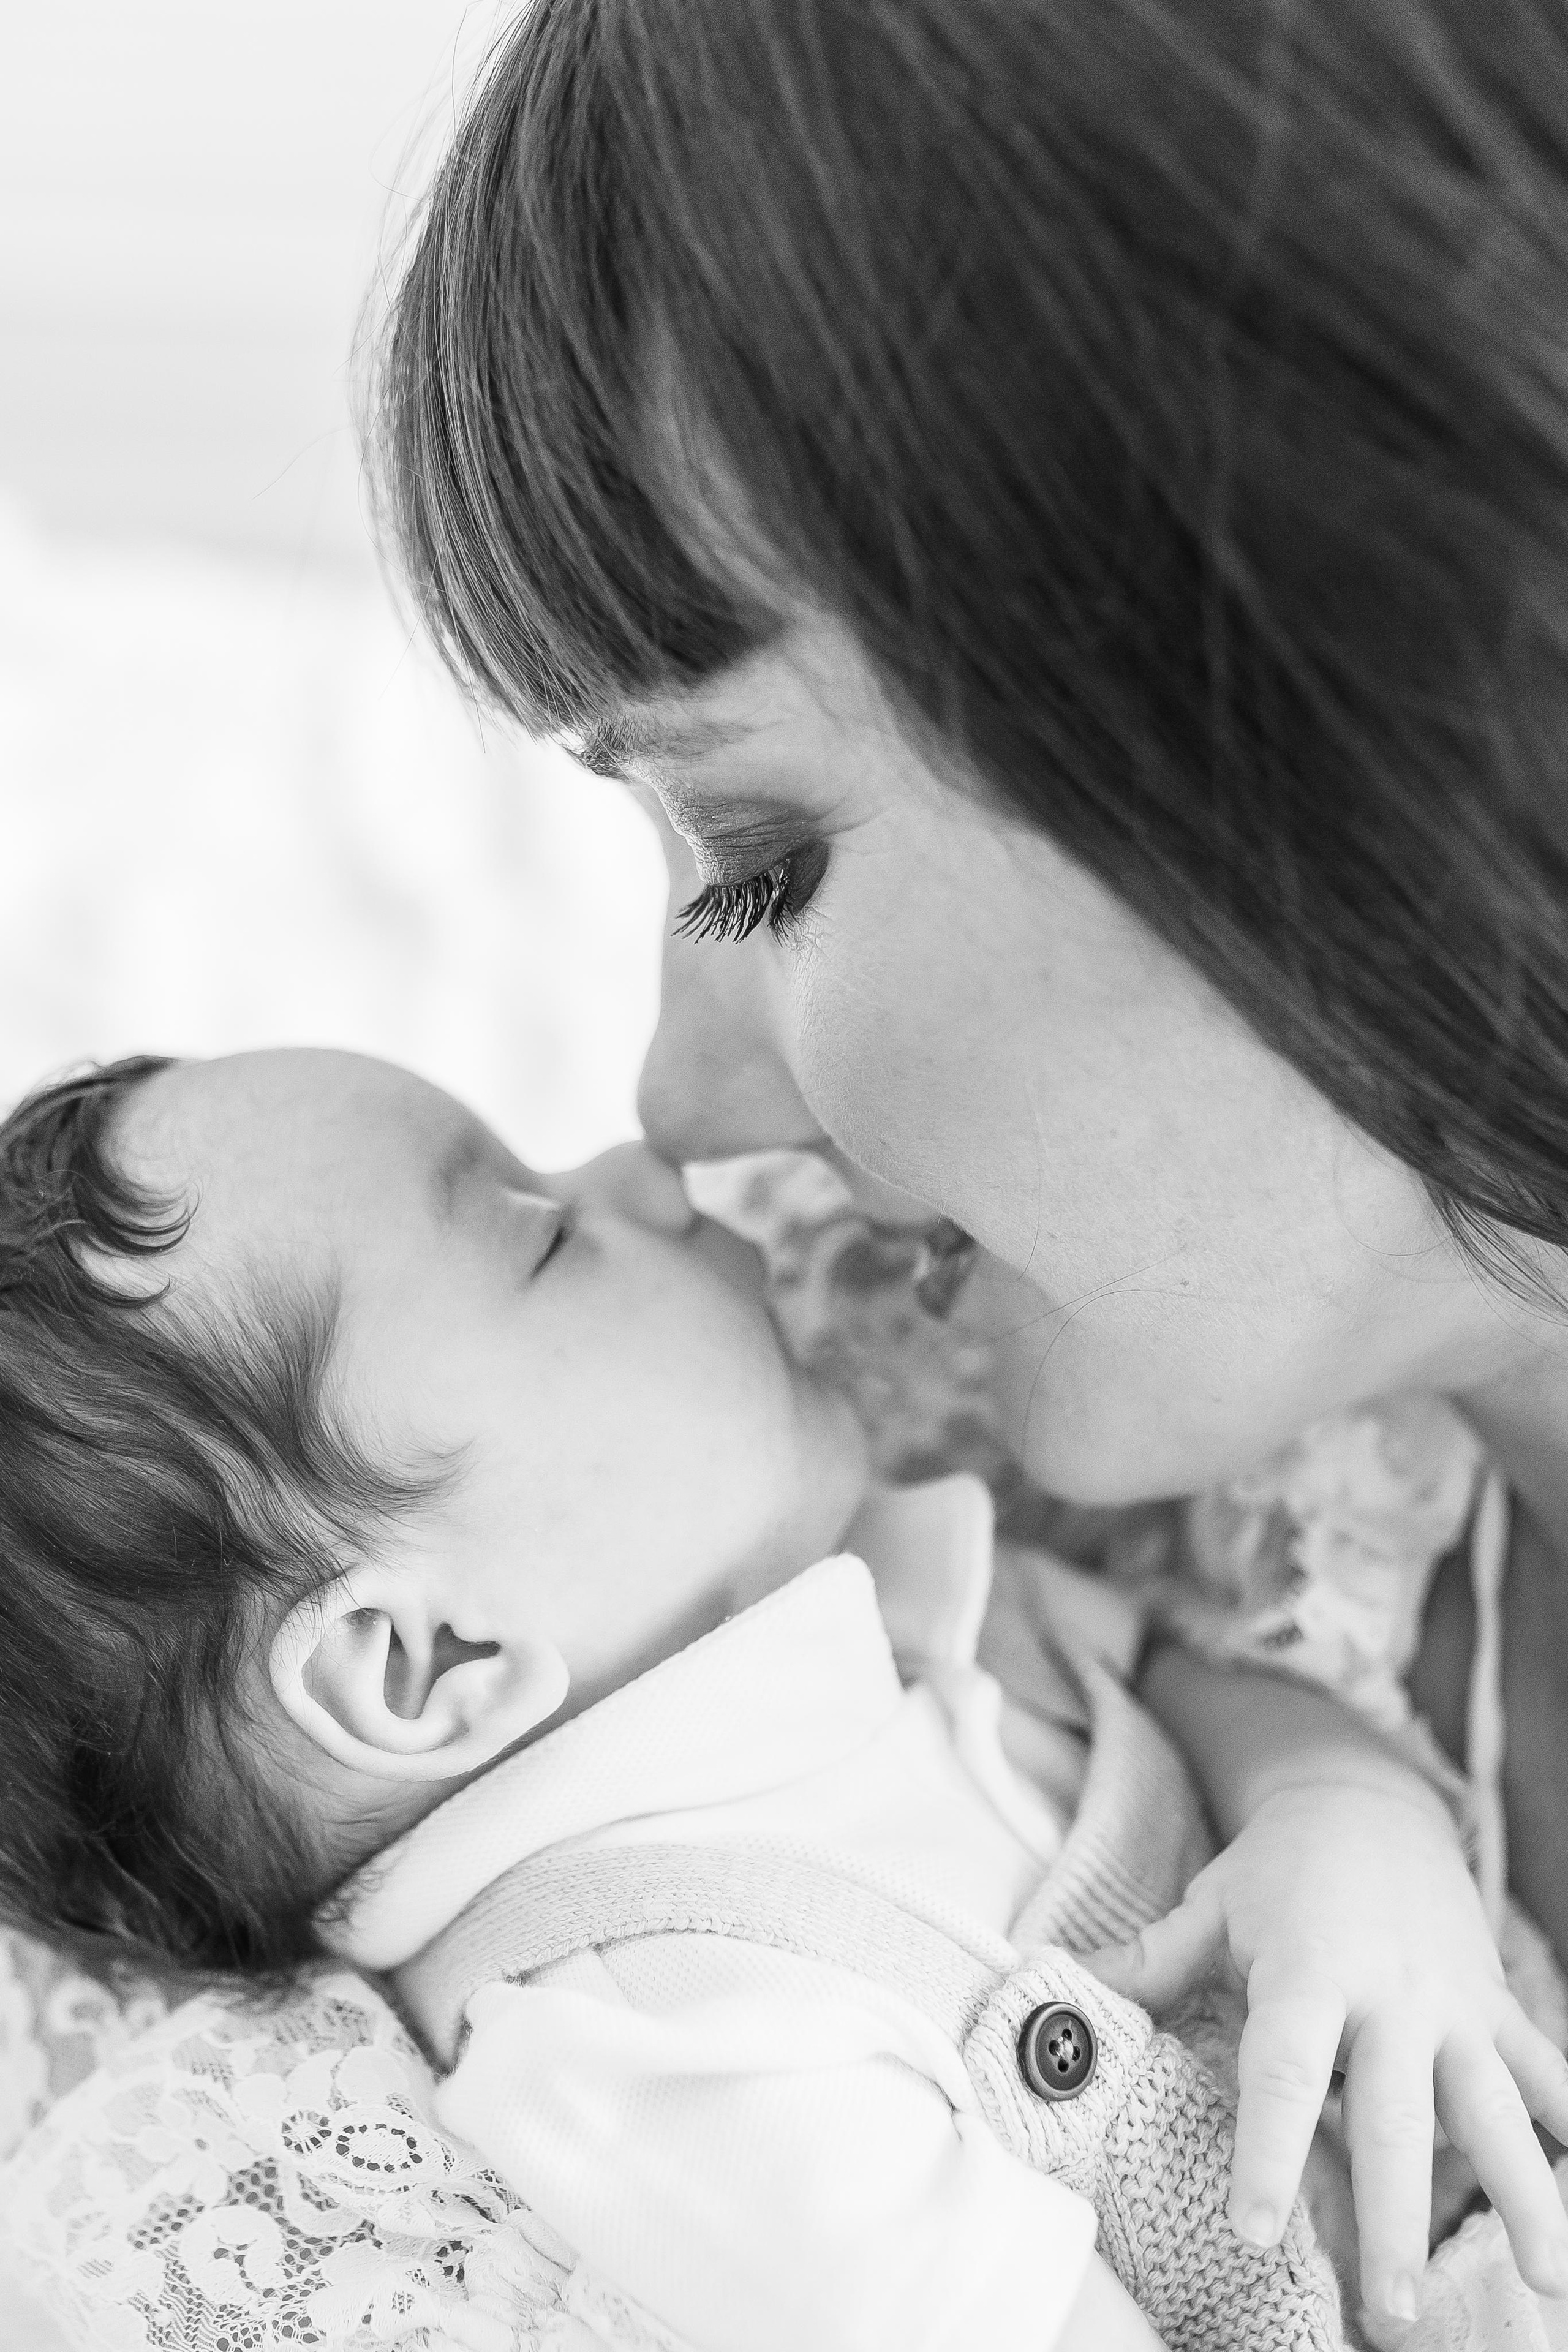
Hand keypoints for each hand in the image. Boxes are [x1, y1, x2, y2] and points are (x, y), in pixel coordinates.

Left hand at [1086, 1776, 1567, 2339]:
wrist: (1368, 1801)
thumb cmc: (1276, 1870)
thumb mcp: (1210, 1906)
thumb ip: (1146, 1960)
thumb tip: (1051, 1982)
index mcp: (1308, 1972)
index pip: (1284, 2072)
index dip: (1269, 2150)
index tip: (1257, 2227)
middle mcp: (1391, 1994)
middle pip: (1394, 2116)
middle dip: (1395, 2216)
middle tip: (1388, 2306)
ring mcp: (1453, 2003)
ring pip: (1494, 2110)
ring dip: (1521, 2197)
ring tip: (1545, 2282)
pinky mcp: (1496, 2005)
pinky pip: (1547, 2070)